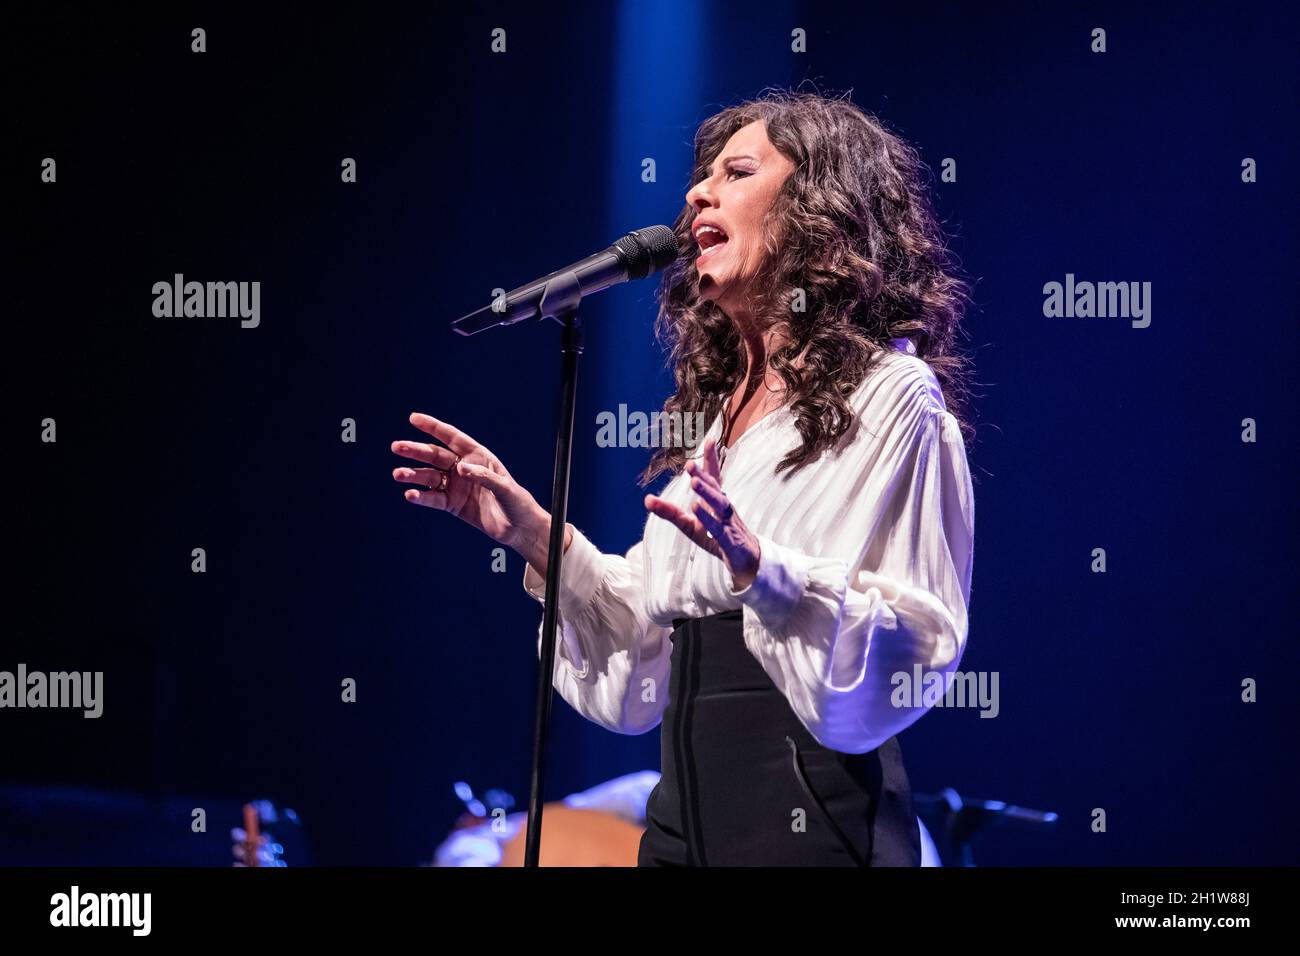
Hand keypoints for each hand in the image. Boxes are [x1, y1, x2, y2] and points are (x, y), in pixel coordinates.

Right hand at [391, 412, 554, 559]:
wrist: (517, 528)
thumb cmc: (516, 502)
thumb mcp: (505, 487)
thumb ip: (483, 476)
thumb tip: (461, 469)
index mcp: (478, 456)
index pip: (452, 437)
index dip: (433, 427)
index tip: (413, 418)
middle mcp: (463, 468)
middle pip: (435, 455)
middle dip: (416, 450)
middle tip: (397, 447)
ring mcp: (456, 486)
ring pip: (430, 476)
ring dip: (413, 474)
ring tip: (398, 474)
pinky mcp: (452, 504)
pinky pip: (433, 498)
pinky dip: (421, 497)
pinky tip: (410, 495)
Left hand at [644, 436, 760, 590]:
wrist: (745, 561)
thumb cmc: (717, 538)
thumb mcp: (689, 525)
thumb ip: (670, 512)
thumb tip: (646, 499)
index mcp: (715, 501)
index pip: (715, 477)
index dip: (712, 459)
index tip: (710, 439)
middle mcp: (723, 507)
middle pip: (715, 487)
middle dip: (703, 474)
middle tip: (690, 463)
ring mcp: (728, 522)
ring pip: (719, 504)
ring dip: (706, 491)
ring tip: (693, 481)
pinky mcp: (729, 540)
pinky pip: (718, 528)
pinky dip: (708, 518)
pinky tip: (696, 509)